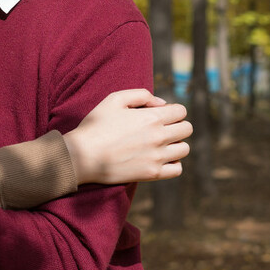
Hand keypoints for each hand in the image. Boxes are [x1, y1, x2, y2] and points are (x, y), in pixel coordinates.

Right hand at [63, 89, 191, 183]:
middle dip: (177, 125)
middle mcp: (159, 137)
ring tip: (161, 144)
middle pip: (187, 129)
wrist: (82, 156)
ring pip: (184, 149)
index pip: (181, 111)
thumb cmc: (96, 125)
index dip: (172, 110)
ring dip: (176, 144)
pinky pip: (177, 169)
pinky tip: (161, 159)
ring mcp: (157, 157)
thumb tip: (162, 104)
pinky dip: (173, 163)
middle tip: (162, 128)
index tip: (161, 115)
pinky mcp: (152, 174)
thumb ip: (141, 95)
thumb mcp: (114, 99)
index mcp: (152, 117)